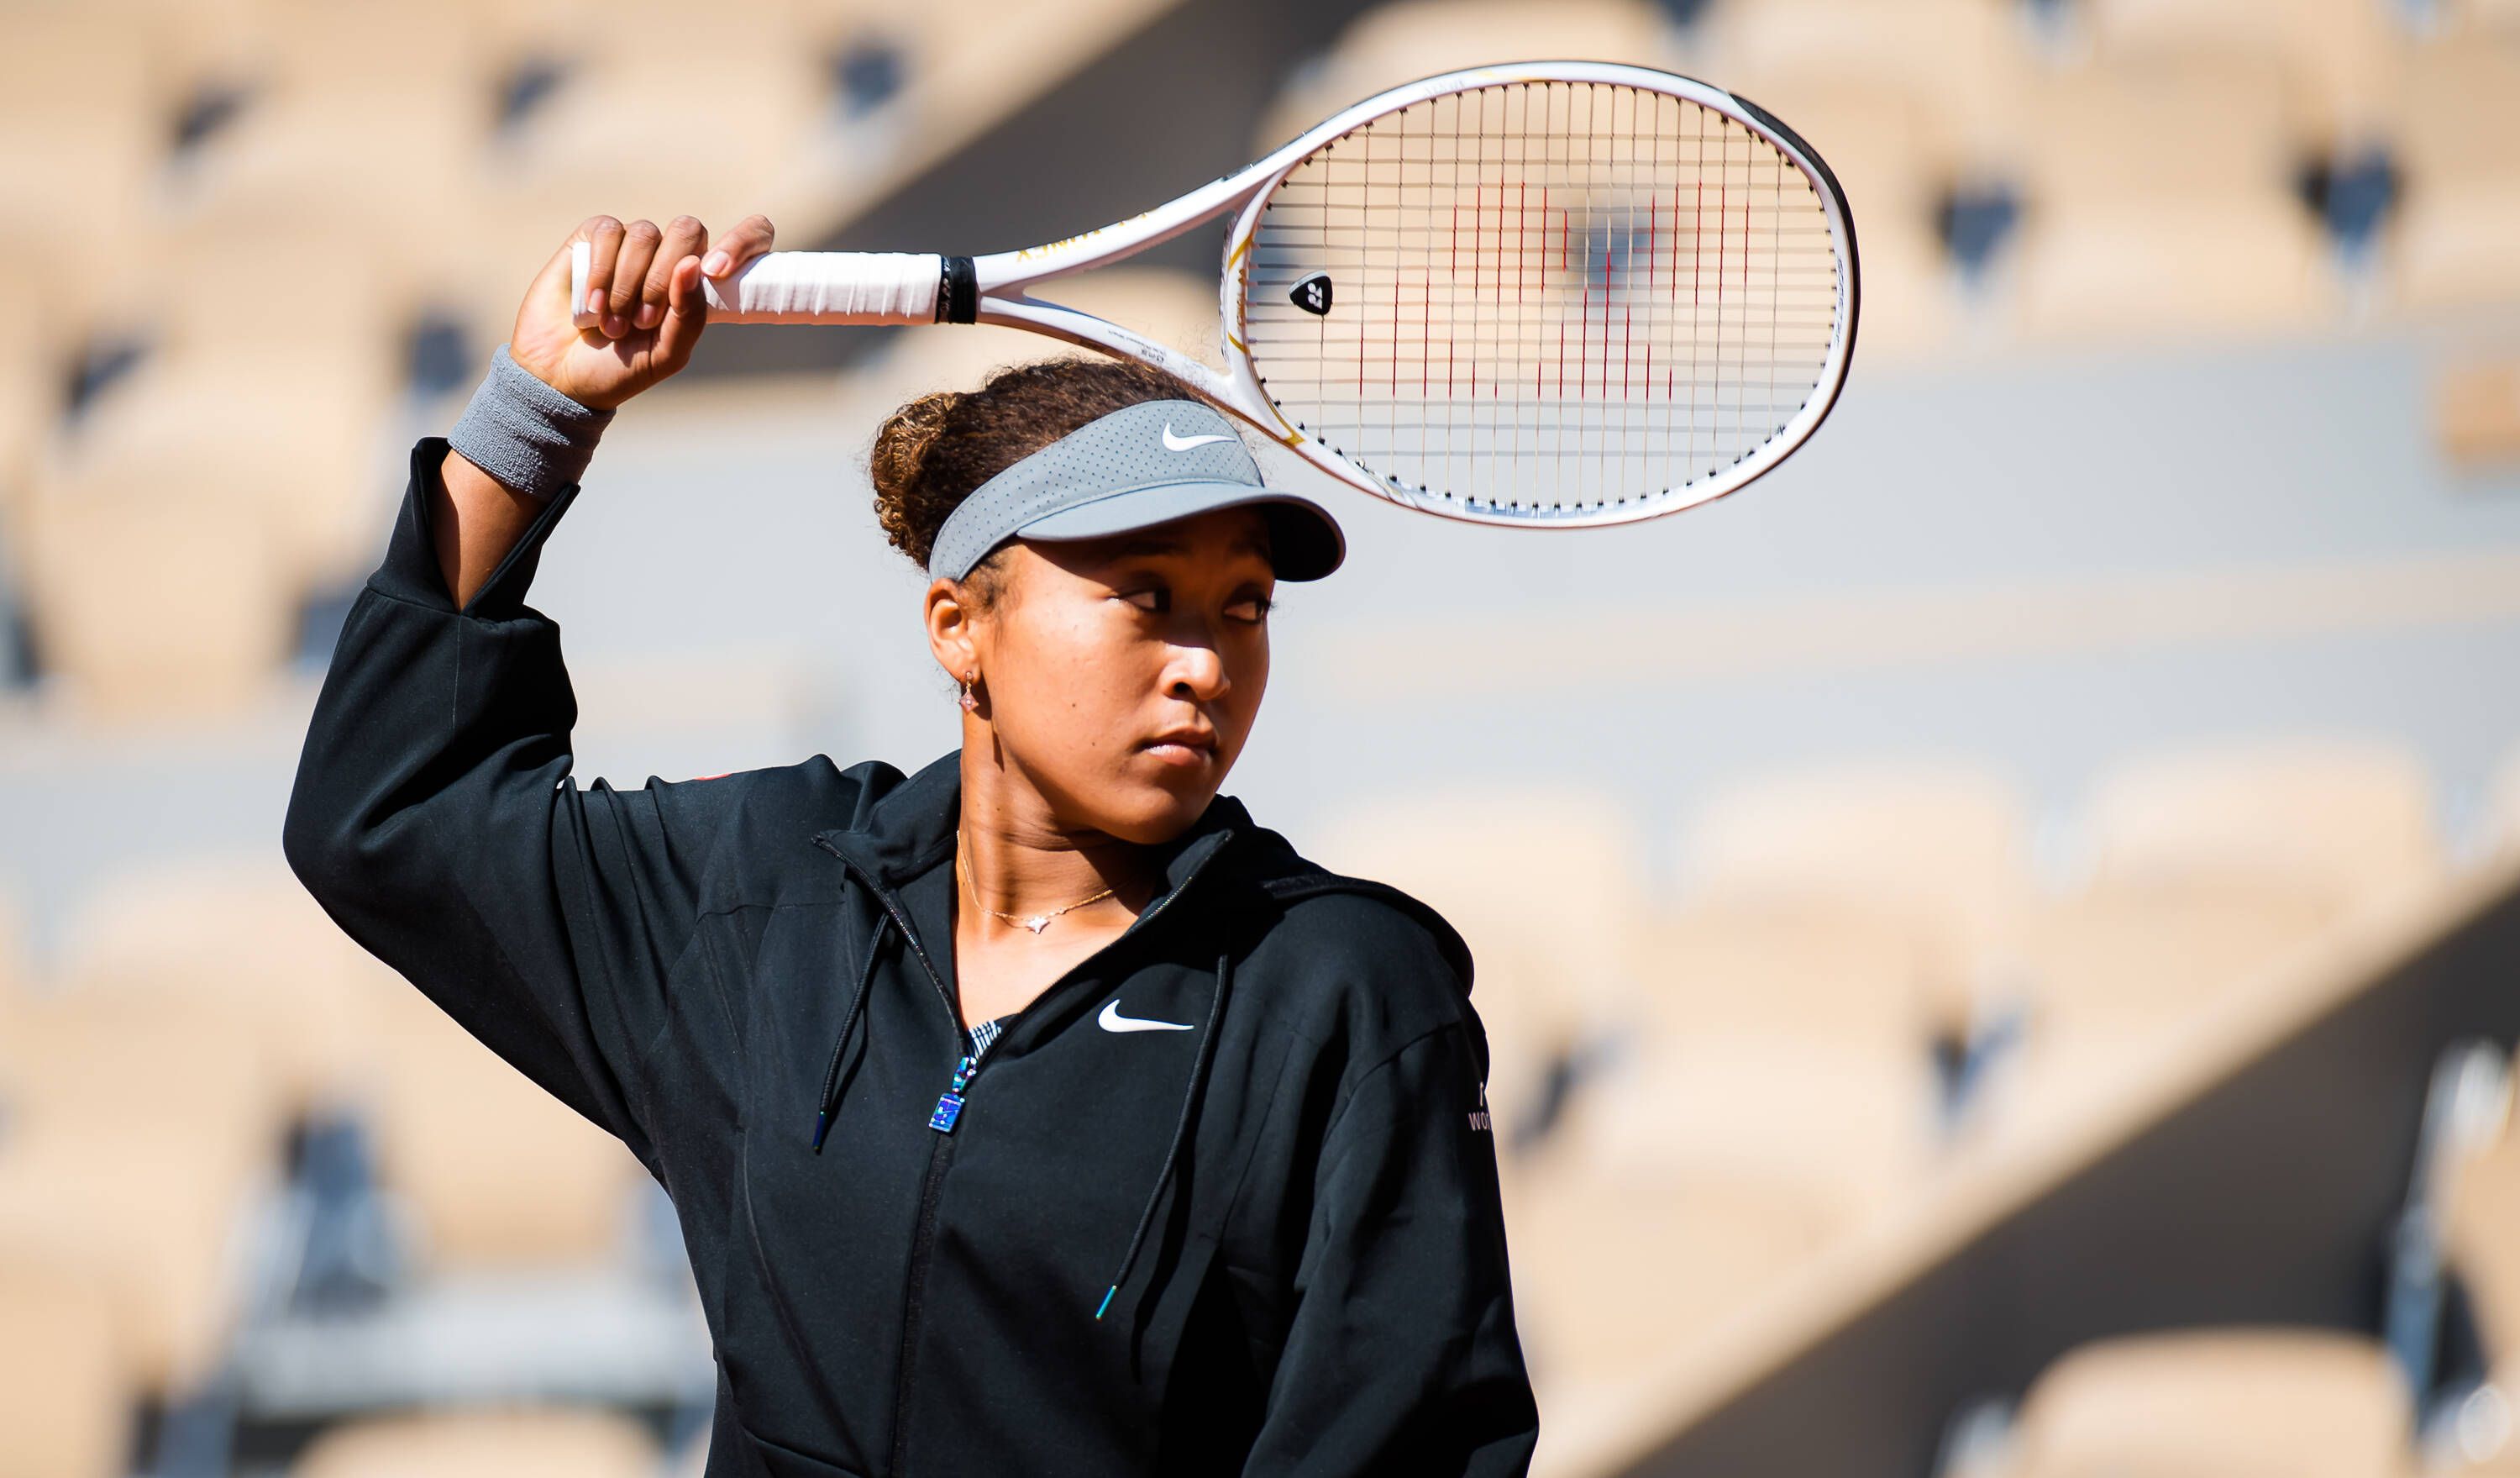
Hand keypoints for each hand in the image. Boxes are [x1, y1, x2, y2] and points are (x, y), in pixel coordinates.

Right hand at [507, 213, 777, 409]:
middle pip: (687, 229)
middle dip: (665, 278)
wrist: (561, 377)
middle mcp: (666, 257)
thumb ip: (690, 314)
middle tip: (644, 321)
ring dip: (628, 285)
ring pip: (645, 234)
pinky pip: (608, 231)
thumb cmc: (620, 369)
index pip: (743, 237)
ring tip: (612, 325)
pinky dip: (601, 271)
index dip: (744, 240)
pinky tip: (592, 306)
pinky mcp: (591, 240)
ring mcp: (629, 246)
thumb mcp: (666, 353)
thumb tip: (693, 263)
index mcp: (697, 284)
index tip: (720, 271)